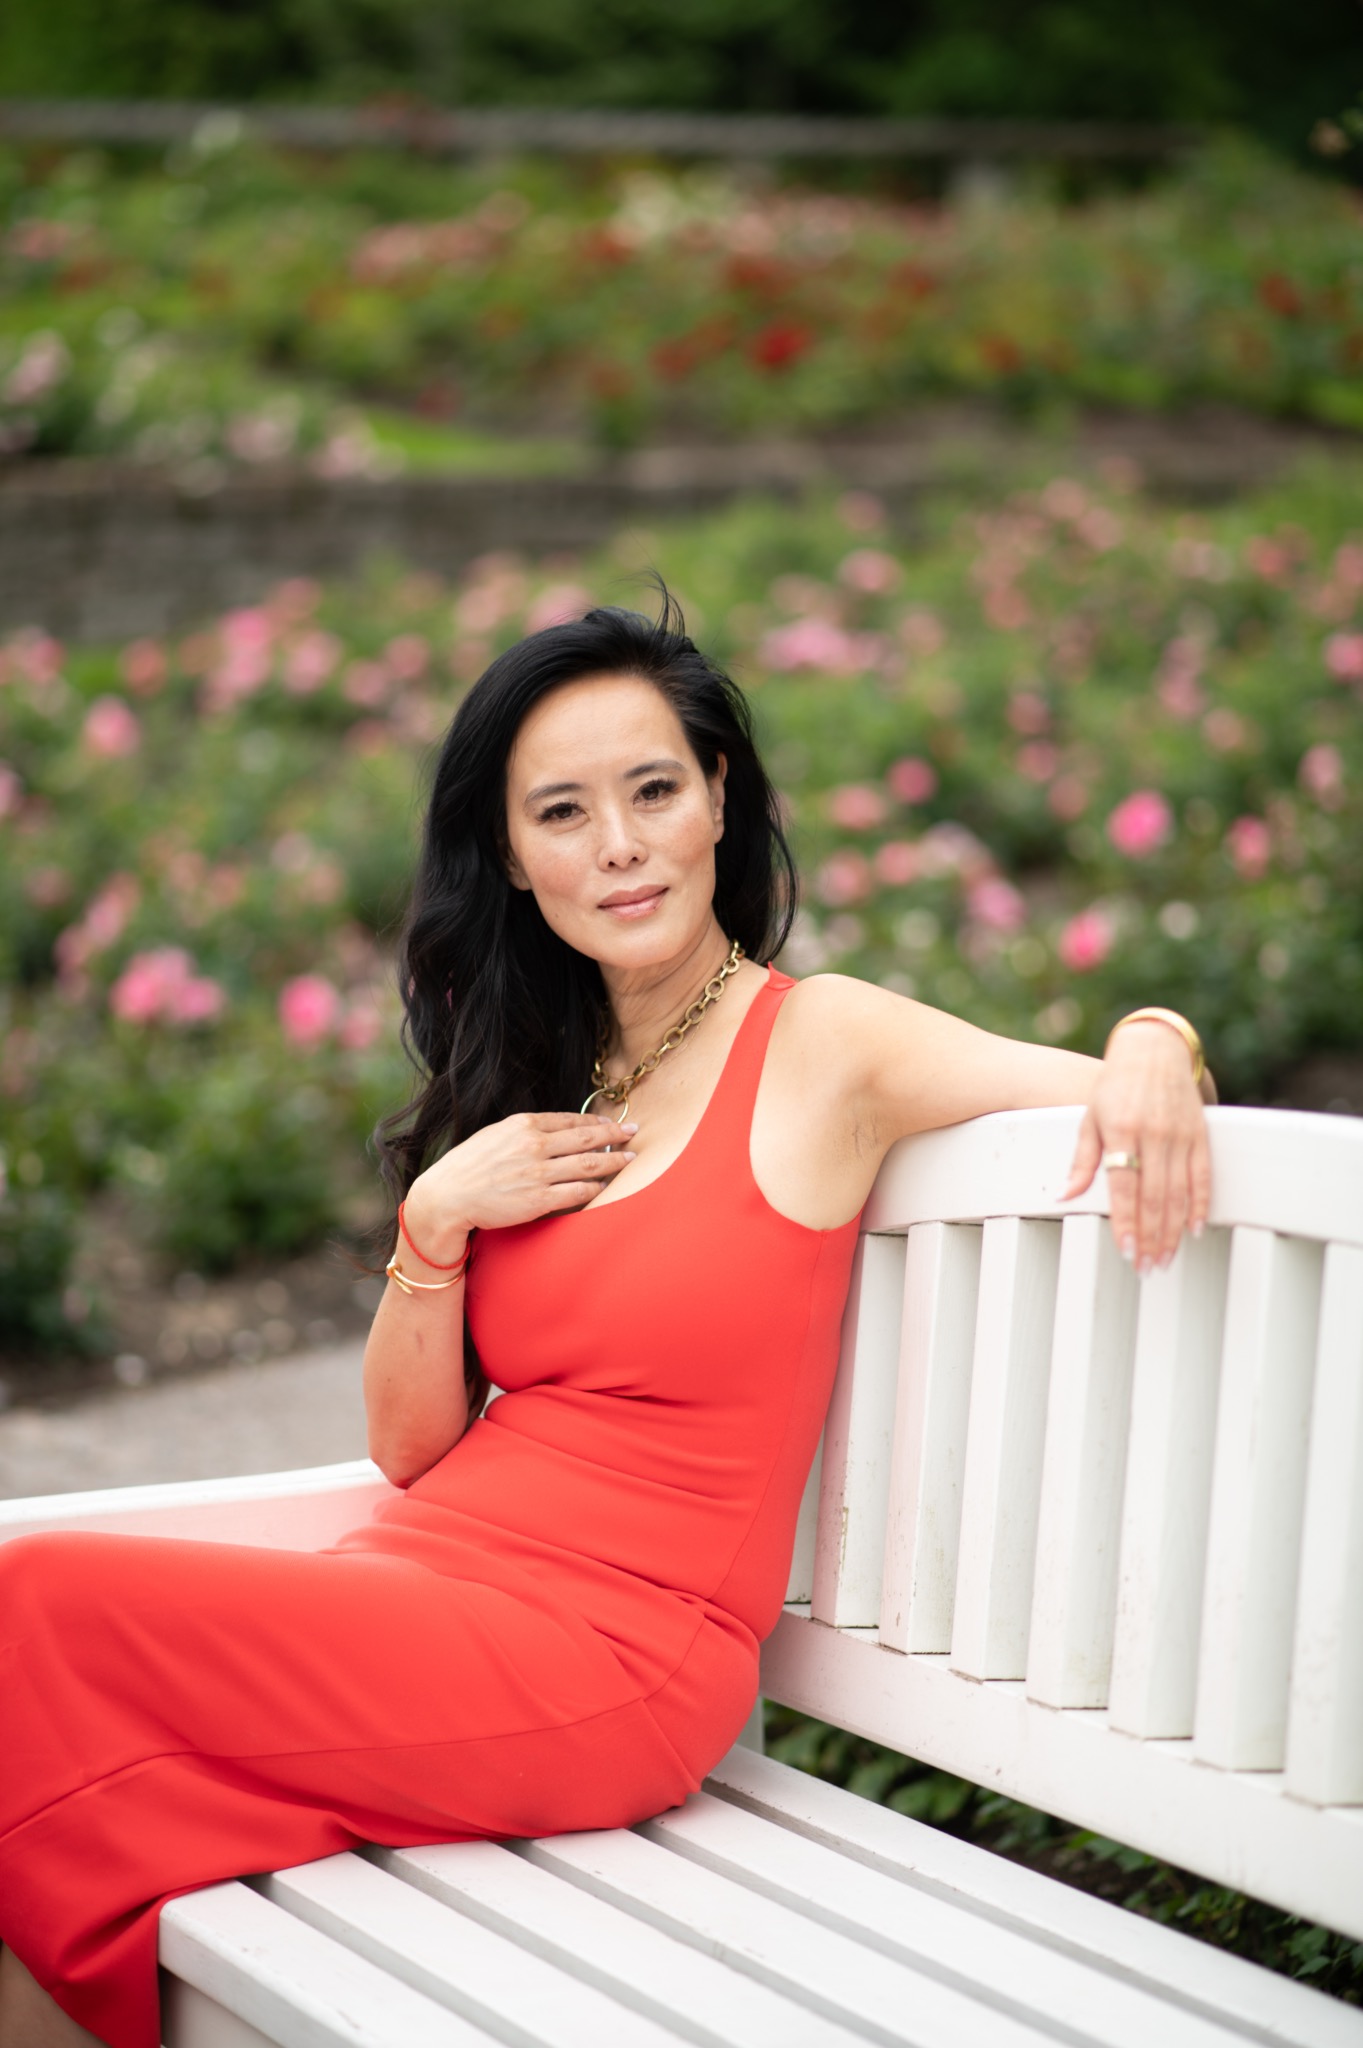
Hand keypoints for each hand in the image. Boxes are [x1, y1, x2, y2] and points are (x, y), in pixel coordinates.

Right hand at [404, 1112, 636, 1254]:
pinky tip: (606, 1186)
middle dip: (614, 1134)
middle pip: (586, 1137)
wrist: (447, 1197)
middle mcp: (534, 1145)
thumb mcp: (494, 1135)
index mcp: (523, 1125)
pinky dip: (595, 1188)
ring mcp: (538, 1173)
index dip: (594, 1120)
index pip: (569, 1119)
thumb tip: (552, 1130)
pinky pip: (577, 1192)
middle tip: (633, 1132)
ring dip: (613, 1161)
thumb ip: (524, 1131)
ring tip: (630, 1159)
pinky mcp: (539, 1200)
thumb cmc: (467, 1167)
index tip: (610, 1122)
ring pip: (588, 1164)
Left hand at [1060, 1022, 1210, 1272]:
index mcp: (1121, 1129)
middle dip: (1149, 1236)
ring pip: (1179, 1192)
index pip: (1124, 1185)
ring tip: (1164, 1258)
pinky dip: (1201, 1204)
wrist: (1153, 1051)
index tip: (1125, 1249)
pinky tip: (1195, 1229)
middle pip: (1154, 1196)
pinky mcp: (1200, 1134)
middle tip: (1146, 1266)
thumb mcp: (1089, 1118)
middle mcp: (1153, 1133)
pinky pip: (1203, 1175)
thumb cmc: (1115, 1086)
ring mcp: (1180, 1135)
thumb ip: (1082, 1160)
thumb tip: (1064, 1195)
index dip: (1125, 1220)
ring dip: (1172, 1230)